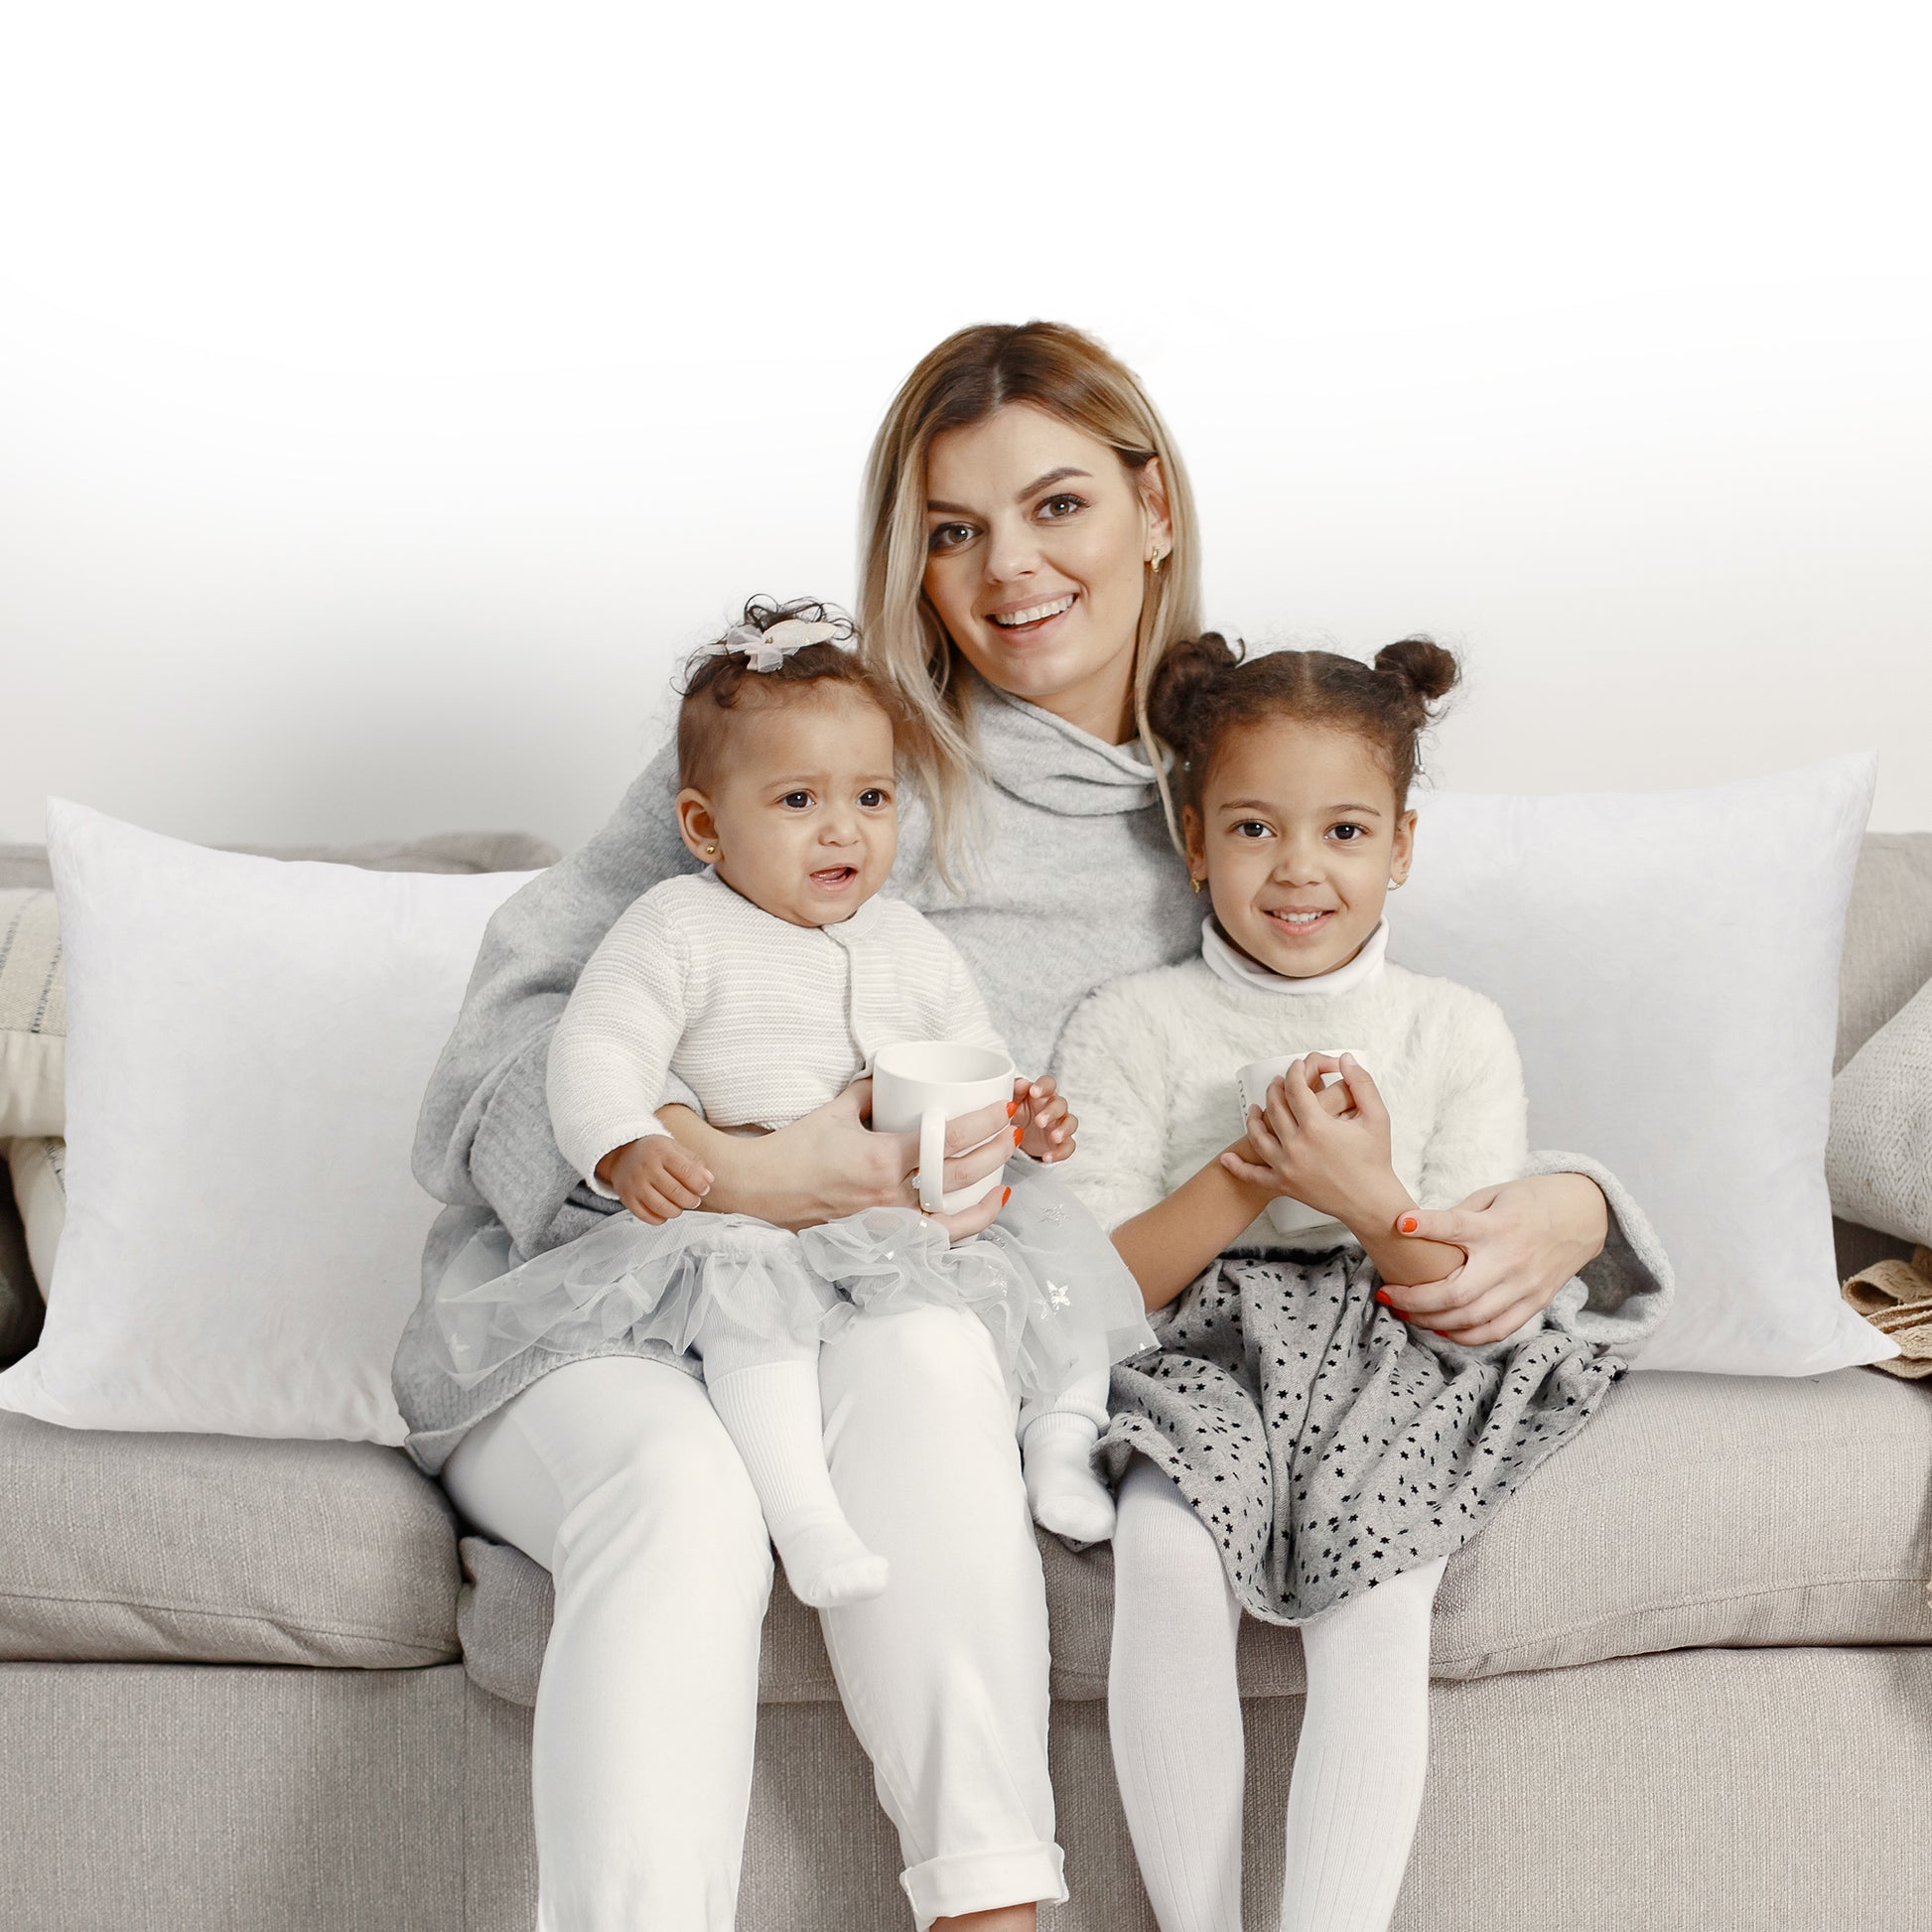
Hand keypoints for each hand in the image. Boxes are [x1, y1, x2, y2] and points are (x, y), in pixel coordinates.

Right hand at [596, 1135, 713, 1226]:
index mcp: (661, 1152)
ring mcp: (635, 1184)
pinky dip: (660, 1218)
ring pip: (662, 1207)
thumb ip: (694, 1162)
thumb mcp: (674, 1148)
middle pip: (676, 1192)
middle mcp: (646, 1168)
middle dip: (691, 1201)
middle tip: (695, 1201)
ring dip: (677, 1211)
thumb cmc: (653, 1152)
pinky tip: (665, 1212)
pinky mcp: (626, 1198)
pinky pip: (646, 1216)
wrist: (621, 1154)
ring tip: (680, 1206)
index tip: (704, 1189)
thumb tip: (709, 1179)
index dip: (699, 1184)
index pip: (686, 1172)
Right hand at [656, 1080, 1011, 1240]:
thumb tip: (899, 1079)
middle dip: (995, 1155)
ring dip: (986, 1201)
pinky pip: (930, 1237)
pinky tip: (975, 1216)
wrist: (758, 1192)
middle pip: (960, 1178)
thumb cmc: (794, 1149)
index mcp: (881, 1159)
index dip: (983, 1125)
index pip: (946, 1141)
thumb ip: (873, 1092)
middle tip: (1013, 1134)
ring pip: (952, 1219)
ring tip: (1007, 1182)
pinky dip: (959, 1229)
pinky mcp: (879, 1237)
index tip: (1005, 1110)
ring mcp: (885, 1221)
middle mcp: (888, 1195)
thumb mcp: (835, 1110)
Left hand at [1012, 1073, 1076, 1162]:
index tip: (1034, 1092)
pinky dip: (1060, 1152)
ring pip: (1071, 1123)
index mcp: (1042, 1094)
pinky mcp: (1061, 1143)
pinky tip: (1048, 1156)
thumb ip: (1015, 1090)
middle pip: (1061, 1104)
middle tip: (1039, 1121)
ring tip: (1054, 1137)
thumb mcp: (1011, 1102)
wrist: (1016, 1136)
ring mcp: (1060, 1124)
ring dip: (1064, 1130)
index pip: (1049, 1084)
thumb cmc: (1016, 1112)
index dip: (1044, 1086)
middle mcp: (1054, 1107)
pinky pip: (1068, 1146)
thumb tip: (1022, 1083)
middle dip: (1052, 1112)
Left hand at [1221, 1053, 1395, 1223]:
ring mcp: (1287, 1167)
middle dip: (1275, 1090)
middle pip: (1274, 1108)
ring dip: (1254, 1118)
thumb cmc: (1376, 1160)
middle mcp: (1297, 1145)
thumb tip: (1346, 1059)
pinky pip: (1254, 1176)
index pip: (1295, 1089)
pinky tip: (1227, 1158)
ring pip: (1258, 1136)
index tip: (1297, 1067)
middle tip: (1279, 1082)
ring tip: (1256, 1107)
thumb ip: (1361, 1084)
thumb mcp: (1376, 1117)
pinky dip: (1238, 1167)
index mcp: (1317, 1126)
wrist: (1371, 1202)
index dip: (1294, 1072)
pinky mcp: (1284, 1185)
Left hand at [1377, 1172, 1609, 1343]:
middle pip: (1457, 1292)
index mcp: (1498, 1226)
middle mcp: (1510, 1259)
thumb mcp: (1494, 1195)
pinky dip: (1466, 1337)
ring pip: (1472, 1318)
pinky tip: (1442, 1330)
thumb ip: (1460, 1216)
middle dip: (1415, 1299)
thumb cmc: (1530, 1201)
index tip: (1399, 1224)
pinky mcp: (1535, 1302)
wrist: (1584, 1215)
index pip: (1456, 1226)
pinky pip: (1497, 1330)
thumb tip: (1417, 1232)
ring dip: (1432, 1321)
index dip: (1427, 1226)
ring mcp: (1524, 1286)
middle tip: (1387, 1295)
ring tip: (1406, 1314)